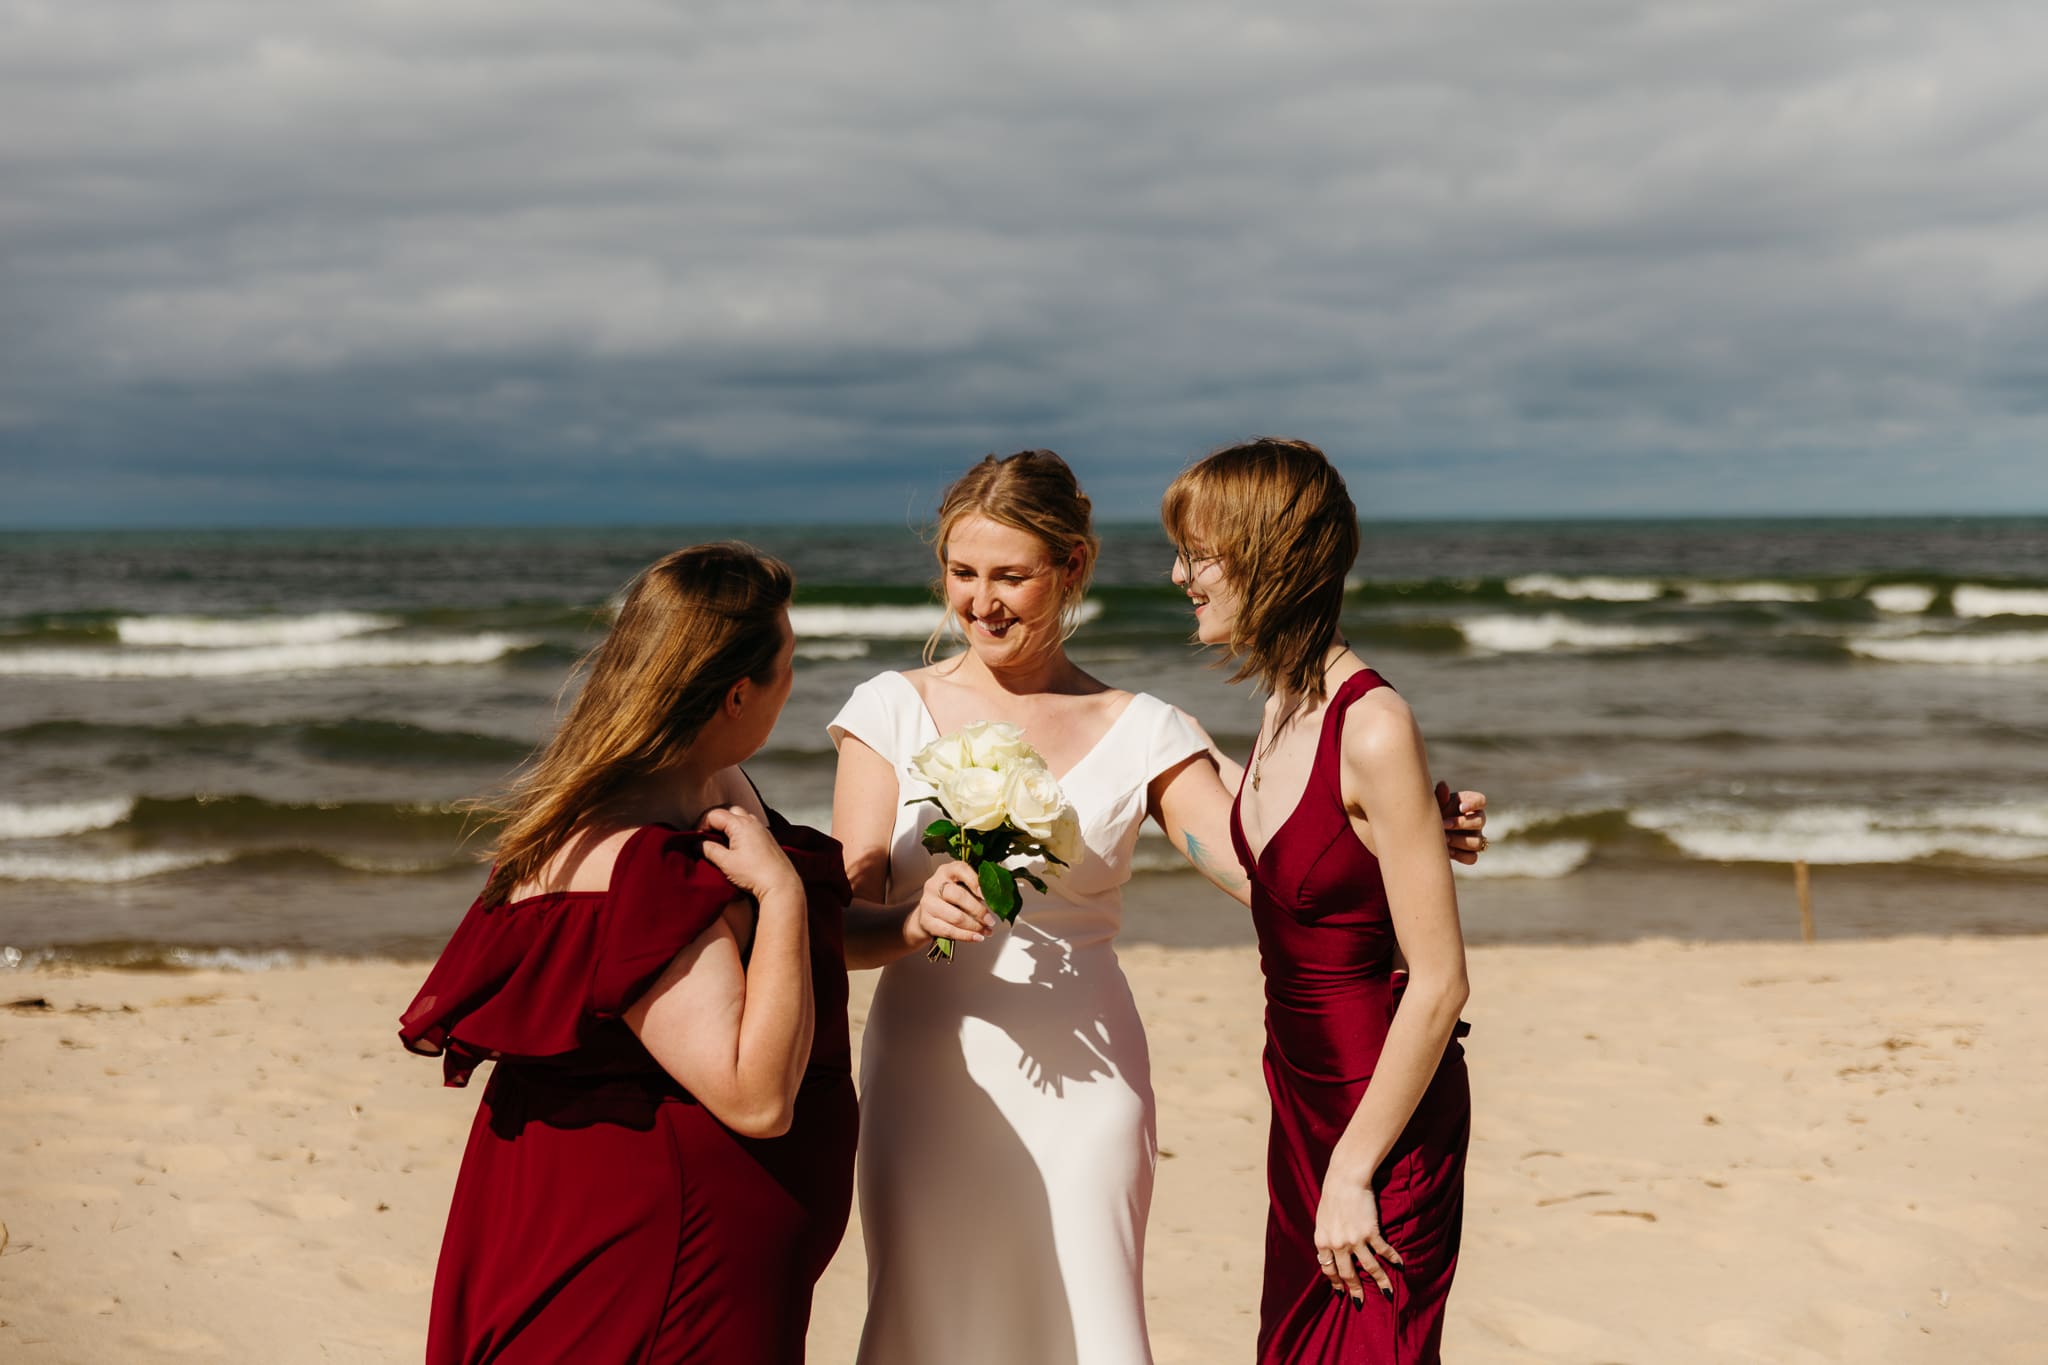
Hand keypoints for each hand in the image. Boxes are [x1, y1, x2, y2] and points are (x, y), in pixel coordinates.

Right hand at [697, 806, 801, 900]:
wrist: (780, 884)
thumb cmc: (755, 873)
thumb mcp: (726, 862)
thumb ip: (709, 850)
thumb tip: (698, 844)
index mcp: (740, 824)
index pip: (714, 814)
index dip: (702, 824)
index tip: (697, 838)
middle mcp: (752, 822)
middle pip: (729, 811)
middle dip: (716, 820)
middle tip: (707, 835)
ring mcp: (762, 829)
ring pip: (741, 817)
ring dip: (729, 825)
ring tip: (721, 841)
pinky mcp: (768, 838)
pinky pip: (751, 826)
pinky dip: (740, 830)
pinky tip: (736, 846)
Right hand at [912, 859, 996, 948]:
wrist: (929, 913)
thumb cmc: (951, 898)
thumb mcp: (962, 887)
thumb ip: (976, 889)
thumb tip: (996, 900)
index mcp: (946, 871)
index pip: (960, 870)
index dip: (975, 882)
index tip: (987, 895)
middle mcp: (934, 884)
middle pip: (958, 896)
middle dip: (978, 910)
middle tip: (991, 920)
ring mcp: (928, 903)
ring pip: (955, 916)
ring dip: (975, 926)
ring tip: (986, 930)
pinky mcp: (926, 921)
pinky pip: (949, 931)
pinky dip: (966, 936)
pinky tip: (977, 937)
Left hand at [1313, 1162, 1402, 1304]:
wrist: (1345, 1179)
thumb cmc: (1332, 1196)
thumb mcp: (1322, 1220)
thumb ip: (1327, 1237)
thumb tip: (1331, 1251)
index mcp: (1322, 1241)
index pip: (1328, 1269)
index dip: (1335, 1282)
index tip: (1341, 1292)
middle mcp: (1337, 1245)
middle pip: (1347, 1273)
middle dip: (1355, 1290)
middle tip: (1360, 1302)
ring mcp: (1354, 1240)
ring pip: (1369, 1268)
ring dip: (1380, 1282)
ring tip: (1388, 1293)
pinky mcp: (1370, 1232)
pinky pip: (1383, 1251)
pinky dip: (1392, 1259)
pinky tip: (1400, 1266)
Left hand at [1435, 781, 1487, 864]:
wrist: (1425, 832)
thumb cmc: (1433, 812)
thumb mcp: (1435, 804)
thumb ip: (1440, 796)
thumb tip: (1443, 785)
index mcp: (1470, 803)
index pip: (1481, 801)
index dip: (1474, 804)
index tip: (1461, 807)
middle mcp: (1476, 820)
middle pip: (1480, 821)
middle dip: (1461, 824)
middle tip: (1443, 825)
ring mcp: (1475, 837)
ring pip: (1477, 842)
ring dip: (1459, 841)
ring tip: (1443, 839)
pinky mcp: (1470, 853)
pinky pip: (1472, 857)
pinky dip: (1459, 855)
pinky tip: (1446, 851)